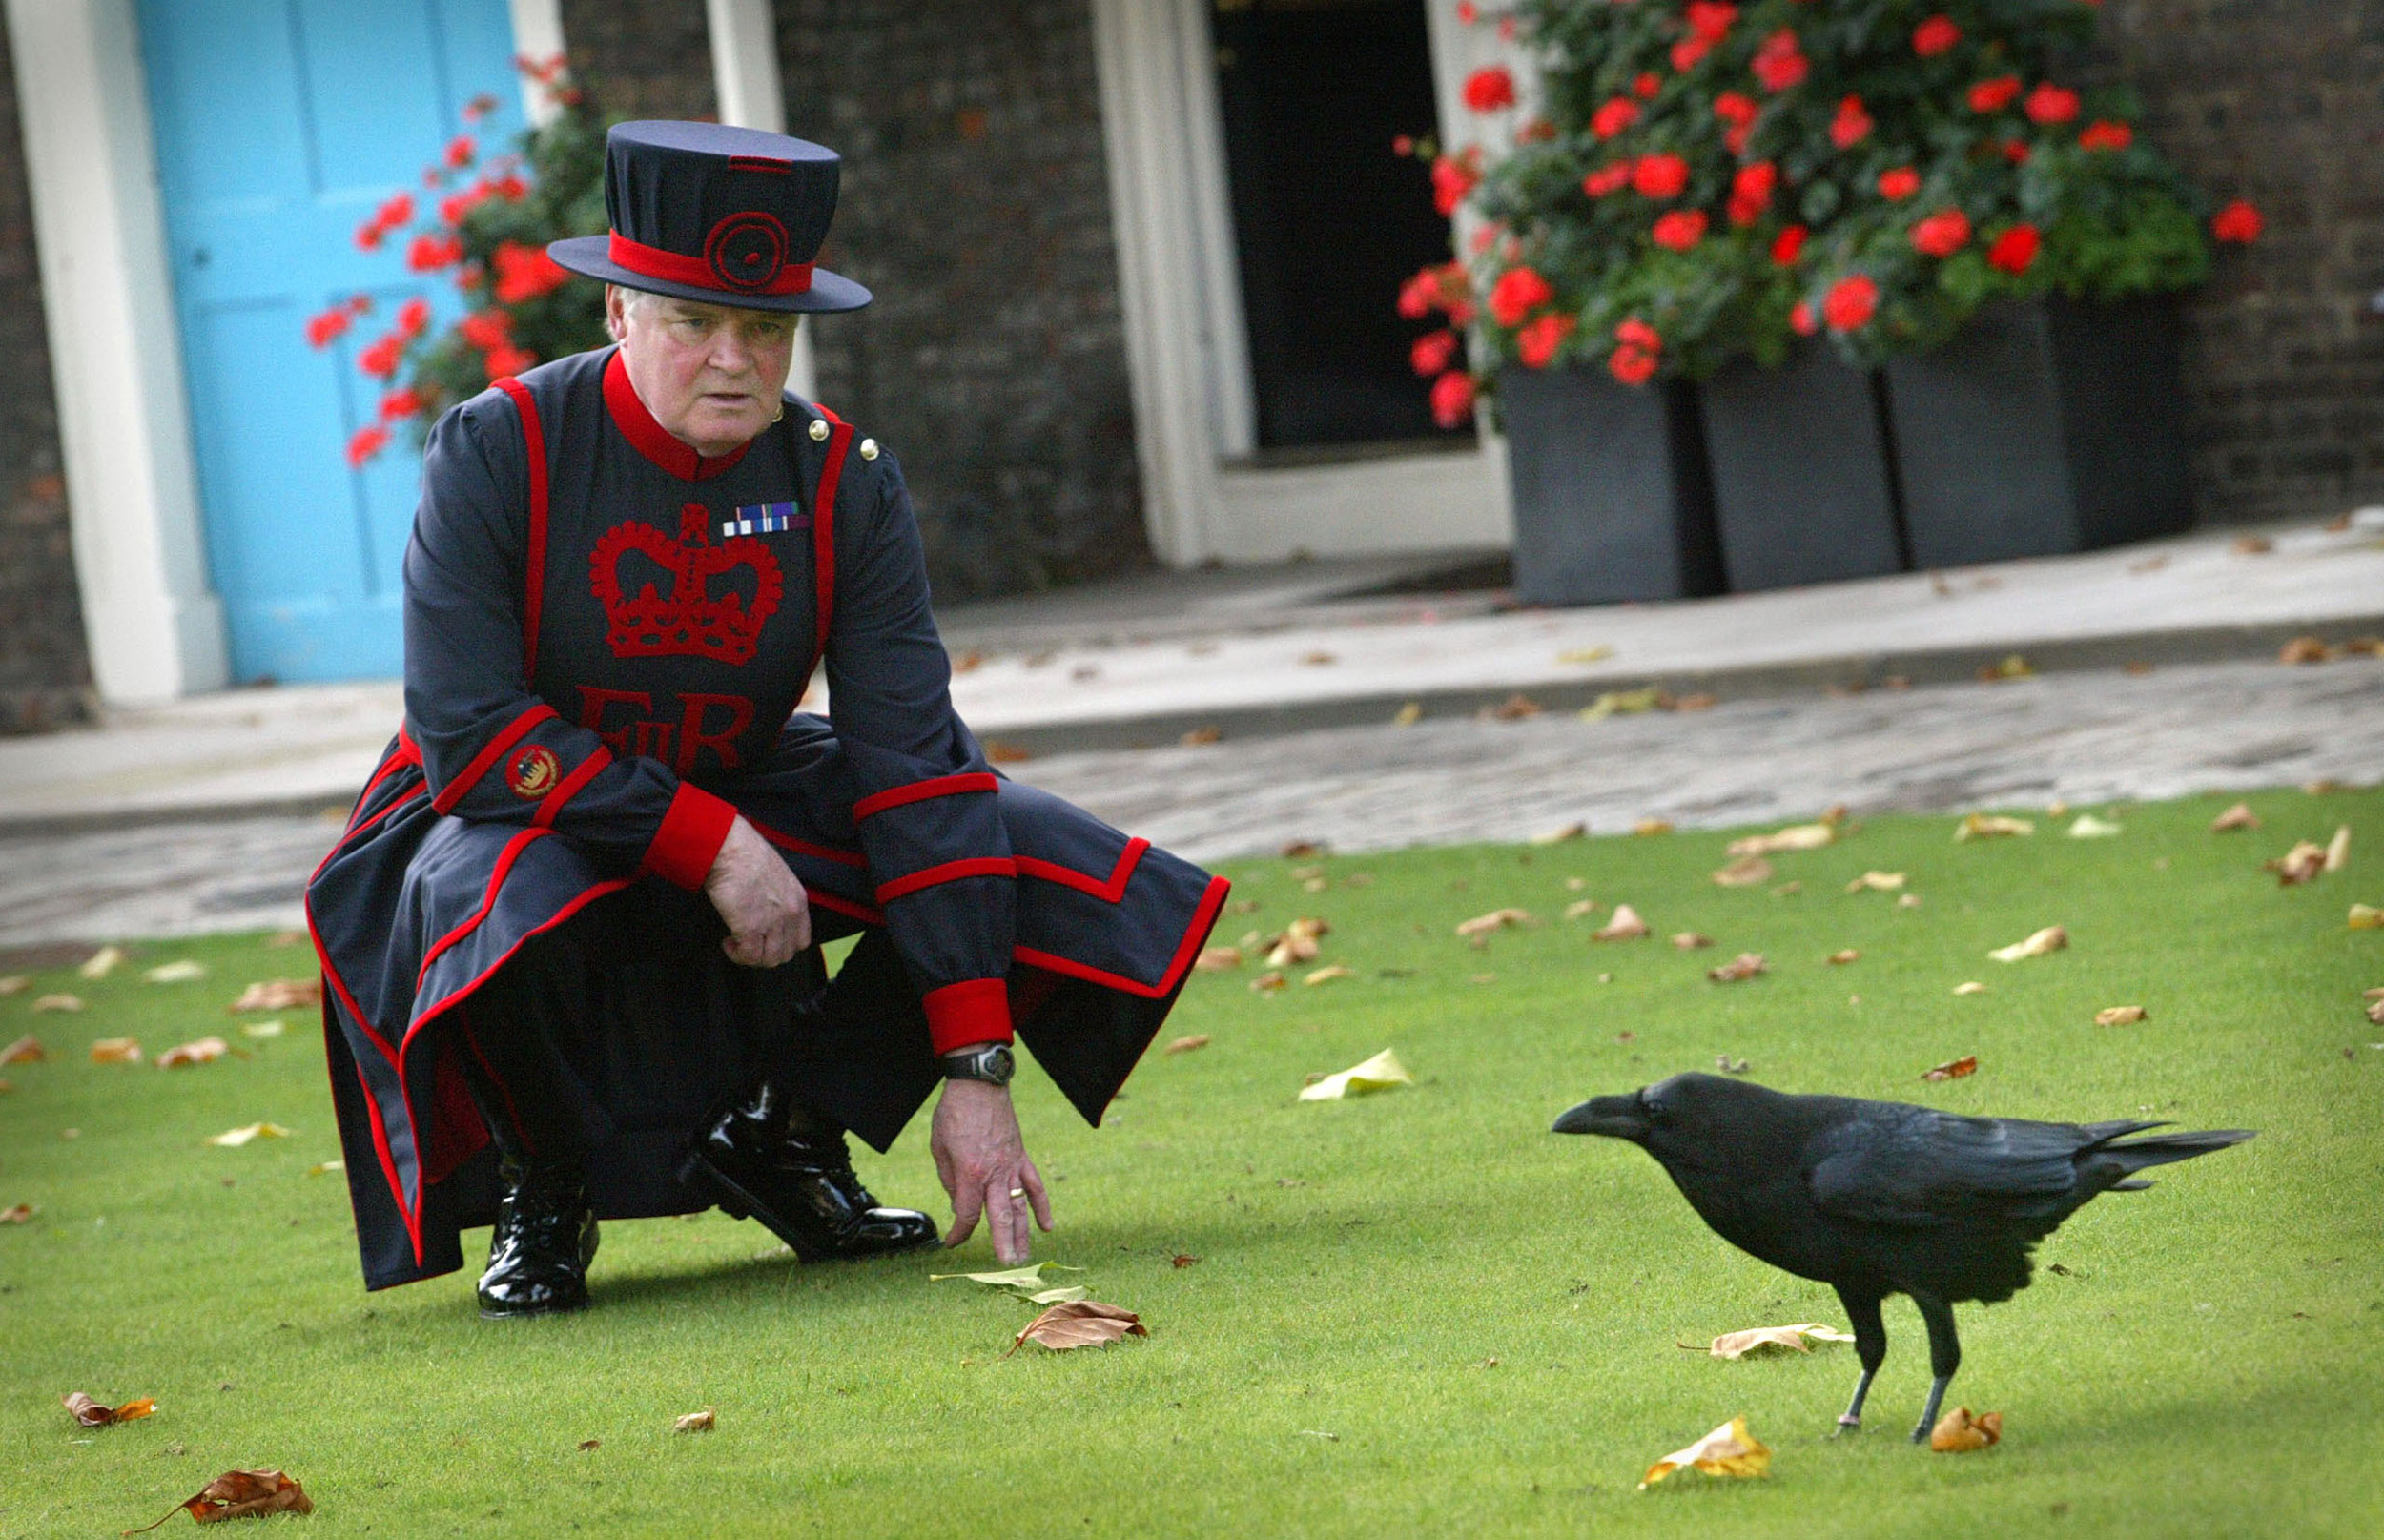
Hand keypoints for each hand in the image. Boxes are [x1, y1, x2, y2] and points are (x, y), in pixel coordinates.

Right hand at [702, 816, 811, 967]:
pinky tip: (728, 942)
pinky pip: (748, 956)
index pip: (802, 940)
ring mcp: (772, 922)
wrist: (730, 848)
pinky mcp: (750, 928)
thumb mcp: (776, 875)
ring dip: (751, 956)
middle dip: (765, 953)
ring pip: (769, 959)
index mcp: (798, 900)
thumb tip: (766, 910)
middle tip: (749, 944)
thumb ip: (778, 897)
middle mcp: (790, 913)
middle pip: (786, 953)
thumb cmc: (746, 853)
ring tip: (736, 943)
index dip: (782, 944)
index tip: (767, 940)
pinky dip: (737, 954)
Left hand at [930, 1075, 1051, 1263]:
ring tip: (1024, 1257)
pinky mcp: (1021, 1156)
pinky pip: (1035, 1185)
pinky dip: (1042, 1206)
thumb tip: (961, 1206)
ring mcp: (1011, 1165)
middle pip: (1001, 1217)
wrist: (978, 1085)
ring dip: (1023, 1233)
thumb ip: (950, 1181)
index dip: (960, 1233)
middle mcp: (994, 1173)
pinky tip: (1047, 1226)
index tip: (952, 1242)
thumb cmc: (953, 1114)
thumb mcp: (939, 1149)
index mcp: (970, 1173)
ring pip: (1021, 1206)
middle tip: (1006, 1266)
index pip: (968, 1214)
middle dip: (1002, 1244)